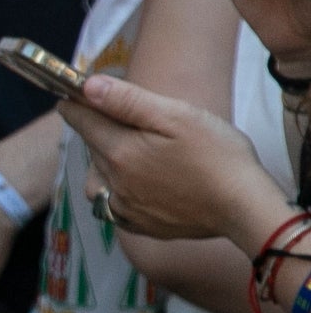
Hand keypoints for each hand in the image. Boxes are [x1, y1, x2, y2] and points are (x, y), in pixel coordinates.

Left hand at [61, 71, 294, 246]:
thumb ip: (128, 101)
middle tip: (113, 118)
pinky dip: (115, 191)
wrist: (244, 206)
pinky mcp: (139, 224)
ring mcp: (125, 207)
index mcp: (120, 151)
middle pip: (93, 148)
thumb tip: (88, 87)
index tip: (68, 96)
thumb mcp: (176, 116)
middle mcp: (114, 182)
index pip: (83, 122)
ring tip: (125, 151)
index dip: (75, 105)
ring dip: (103, 163)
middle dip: (97, 131)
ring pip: (97, 179)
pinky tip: (136, 183)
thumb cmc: (217, 156)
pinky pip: (112, 205)